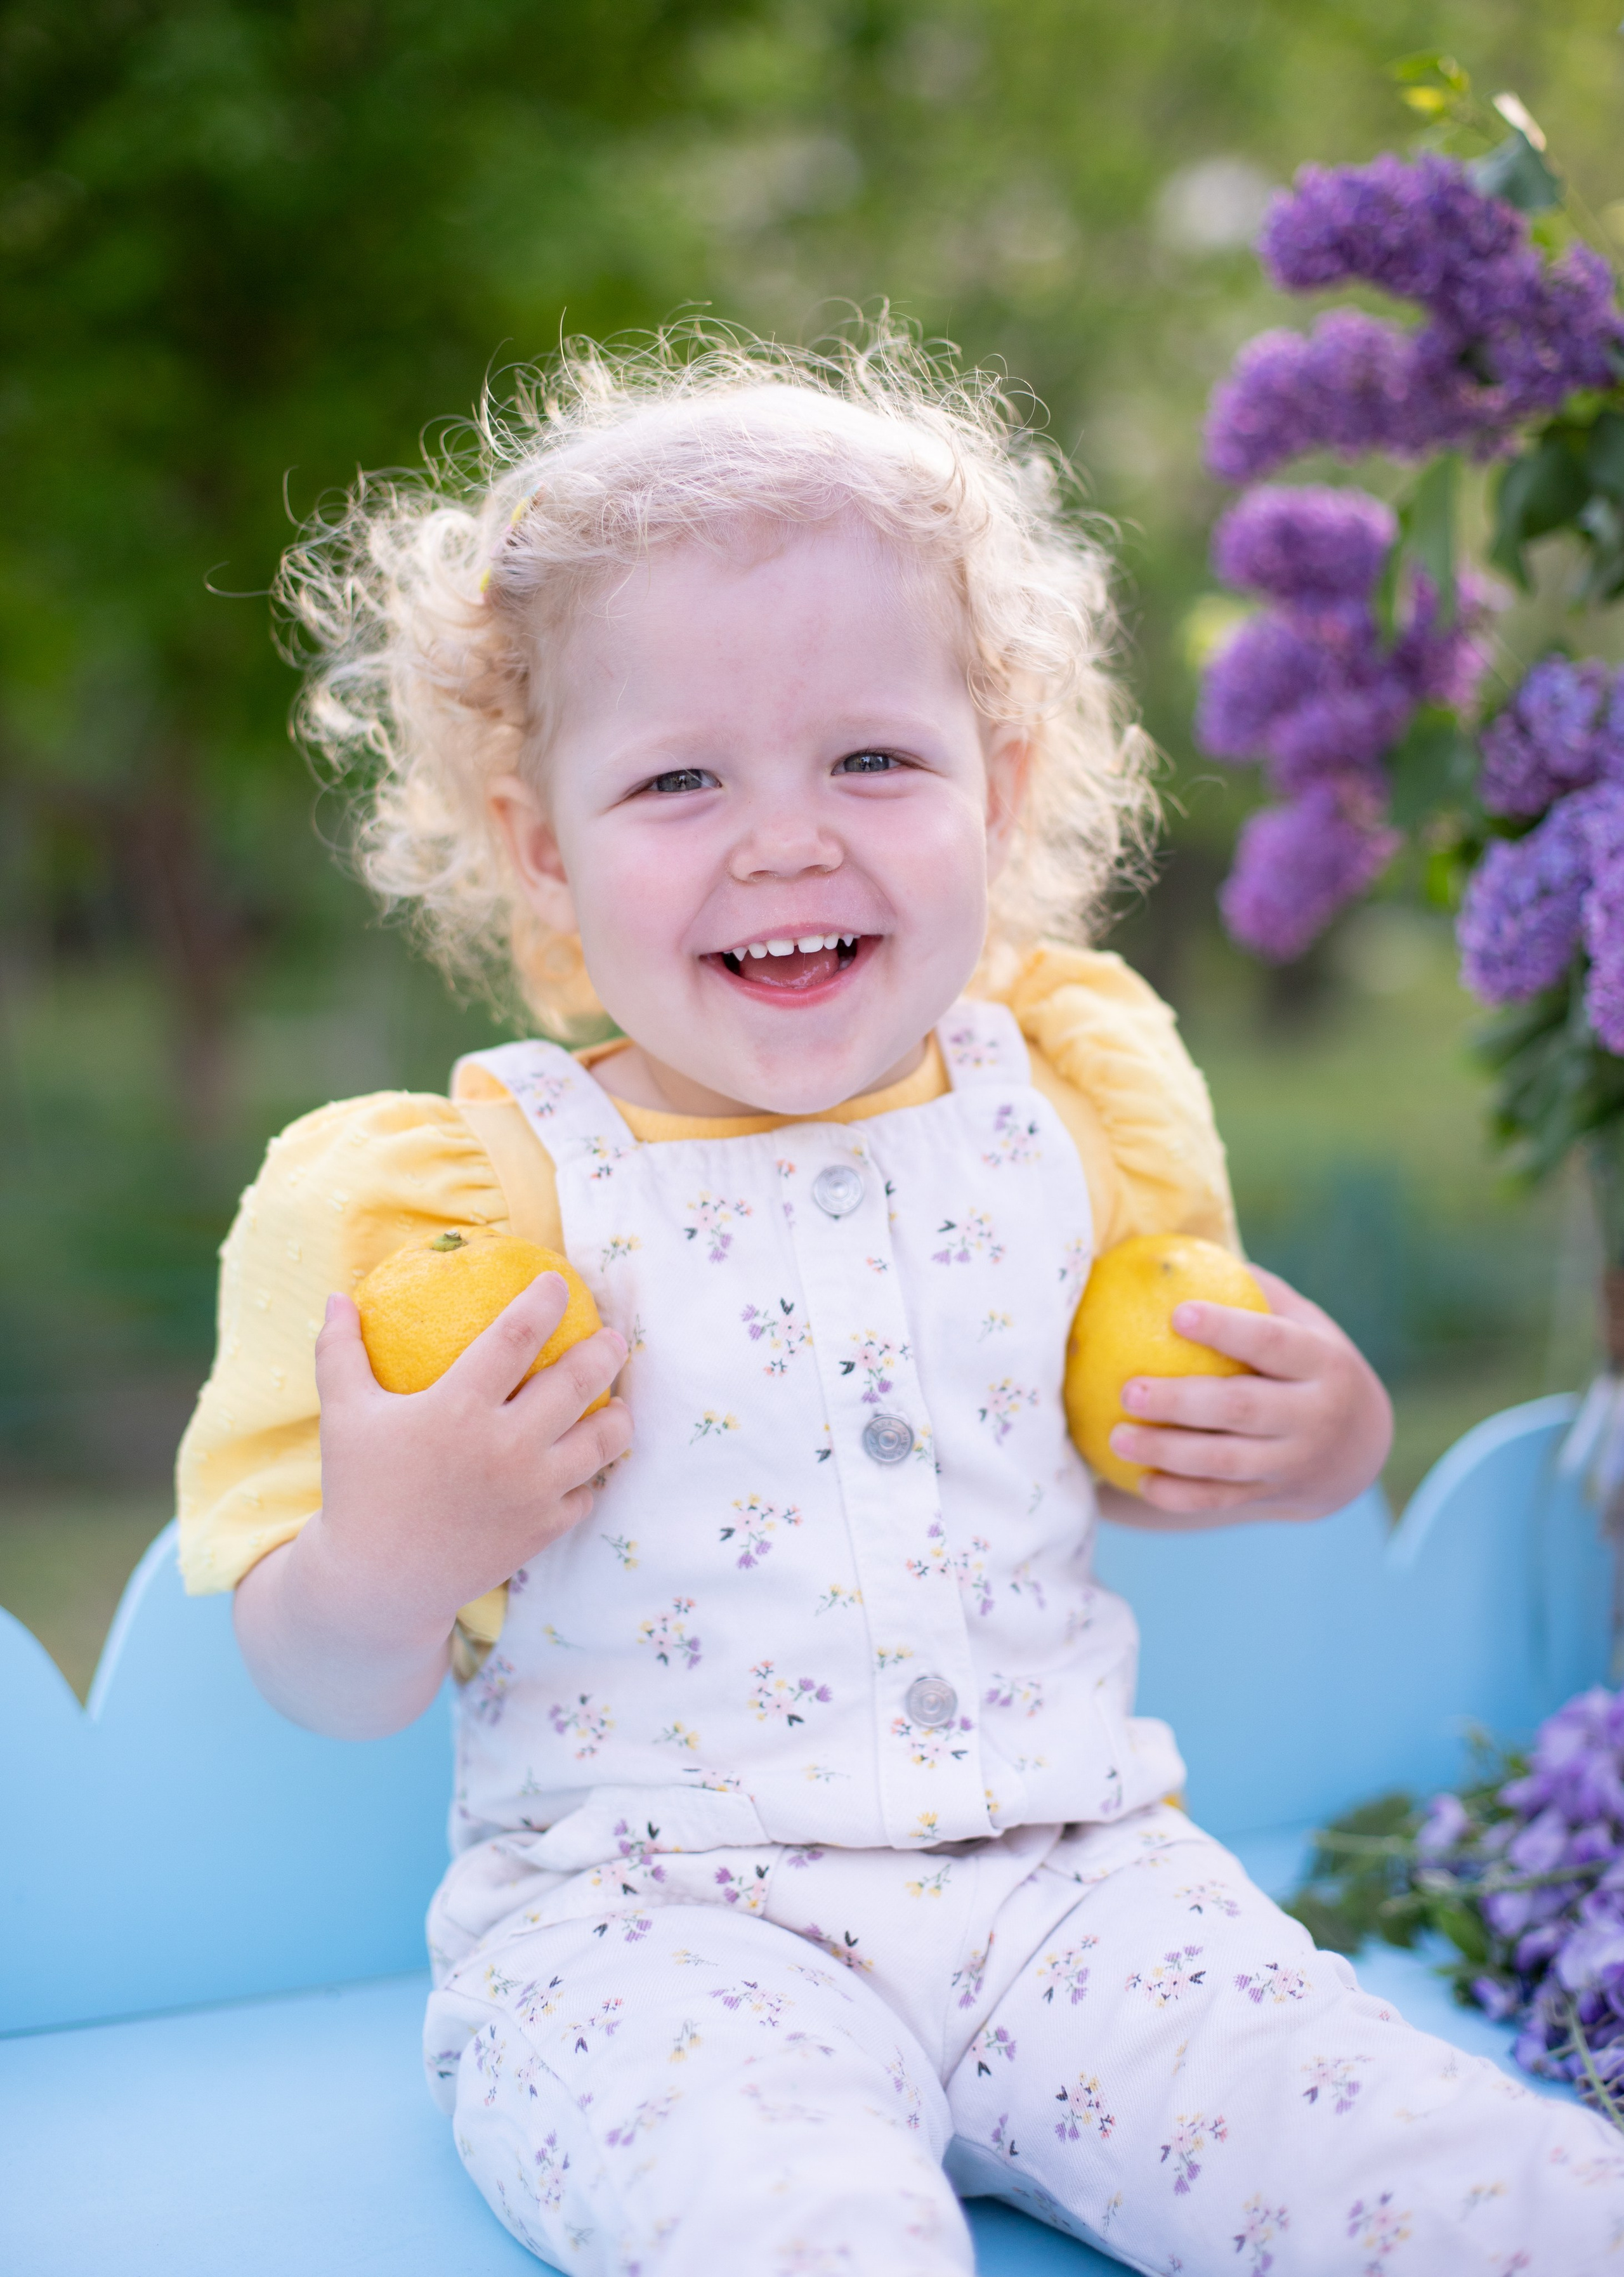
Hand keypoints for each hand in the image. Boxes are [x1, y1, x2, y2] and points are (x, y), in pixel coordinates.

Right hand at [312, 1273, 629, 1625]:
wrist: (375, 1584)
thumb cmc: (358, 1491)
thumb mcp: (343, 1415)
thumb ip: (340, 1351)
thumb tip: (337, 1297)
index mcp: (458, 1407)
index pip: (516, 1335)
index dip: (543, 1301)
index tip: (557, 1282)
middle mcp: (505, 1445)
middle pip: (578, 1381)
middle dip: (605, 1350)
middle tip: (611, 1336)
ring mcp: (531, 1490)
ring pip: (603, 1440)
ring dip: (618, 1414)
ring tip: (617, 1400)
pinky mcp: (543, 1529)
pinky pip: (589, 1493)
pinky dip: (594, 1475)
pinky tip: (589, 1462)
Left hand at [1100, 1265, 1391, 1528]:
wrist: (1358, 1448)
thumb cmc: (1307, 1362)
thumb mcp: (1302, 1322)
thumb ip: (1254, 1291)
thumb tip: (1178, 1251)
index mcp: (1321, 1362)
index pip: (1272, 1342)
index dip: (1227, 1328)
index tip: (1177, 1313)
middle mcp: (1313, 1415)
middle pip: (1243, 1408)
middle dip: (1182, 1401)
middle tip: (1129, 1390)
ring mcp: (1293, 1462)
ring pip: (1226, 1462)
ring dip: (1167, 1453)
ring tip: (1116, 1438)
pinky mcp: (1272, 1495)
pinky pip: (1220, 1500)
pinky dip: (1179, 1495)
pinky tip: (1138, 1482)